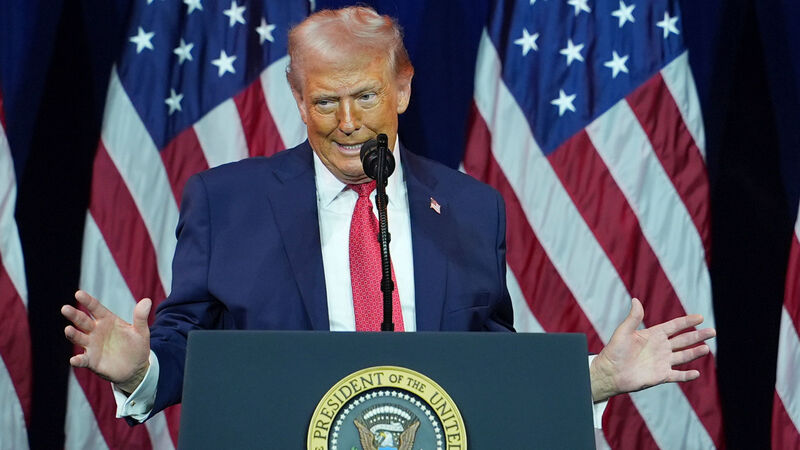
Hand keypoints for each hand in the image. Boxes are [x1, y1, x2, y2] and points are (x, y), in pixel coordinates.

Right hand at [61, 290, 151, 393]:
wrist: (136, 367)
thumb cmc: (137, 345)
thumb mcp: (141, 331)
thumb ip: (141, 317)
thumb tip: (148, 301)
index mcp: (107, 320)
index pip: (95, 308)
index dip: (87, 301)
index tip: (78, 293)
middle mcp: (96, 331)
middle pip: (82, 321)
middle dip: (74, 315)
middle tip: (65, 308)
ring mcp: (92, 346)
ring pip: (79, 338)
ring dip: (73, 334)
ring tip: (68, 329)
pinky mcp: (91, 361)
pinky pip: (82, 360)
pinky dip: (77, 360)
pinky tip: (74, 360)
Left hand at [589, 298, 715, 402]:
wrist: (610, 372)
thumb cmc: (614, 351)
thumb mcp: (624, 332)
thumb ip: (633, 318)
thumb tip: (635, 300)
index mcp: (653, 335)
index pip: (674, 326)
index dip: (687, 321)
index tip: (700, 317)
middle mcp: (660, 348)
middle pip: (683, 340)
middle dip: (698, 335)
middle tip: (712, 331)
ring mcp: (662, 362)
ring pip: (683, 356)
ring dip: (695, 352)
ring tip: (707, 348)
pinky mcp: (661, 376)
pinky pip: (677, 375)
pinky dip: (687, 375)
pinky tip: (697, 373)